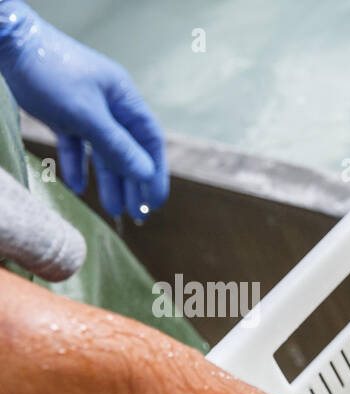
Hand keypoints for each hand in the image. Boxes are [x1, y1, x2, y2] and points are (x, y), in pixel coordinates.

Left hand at [0, 1, 166, 217]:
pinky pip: (76, 144)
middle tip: (137, 215)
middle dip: (132, 183)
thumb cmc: (50, 74)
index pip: (150, 140)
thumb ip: (117, 146)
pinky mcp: (62, 112)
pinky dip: (77, 164)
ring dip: (108, 179)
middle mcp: (110, 104)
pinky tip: (76, 185)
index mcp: (124, 98)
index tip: (155, 202)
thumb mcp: (86, 115)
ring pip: (103, 150)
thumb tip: (146, 173)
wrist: (6, 43)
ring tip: (112, 209)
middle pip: (128, 149)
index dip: (155, 172)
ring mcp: (85, 109)